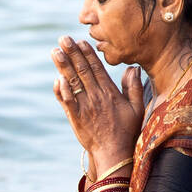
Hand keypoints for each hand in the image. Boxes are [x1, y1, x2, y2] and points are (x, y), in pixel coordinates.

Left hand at [52, 36, 143, 166]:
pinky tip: (56, 78)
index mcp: (110, 92)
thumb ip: (133, 87)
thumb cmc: (127, 131)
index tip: (80, 41)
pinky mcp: (75, 118)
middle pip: (82, 70)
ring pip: (72, 82)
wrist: (114, 153)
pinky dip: (60, 89)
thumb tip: (132, 68)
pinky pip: (66, 101)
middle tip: (63, 38)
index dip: (87, 53)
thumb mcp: (136, 108)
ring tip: (55, 51)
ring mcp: (84, 107)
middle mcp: (96, 97)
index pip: (97, 68)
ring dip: (63, 66)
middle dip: (72, 53)